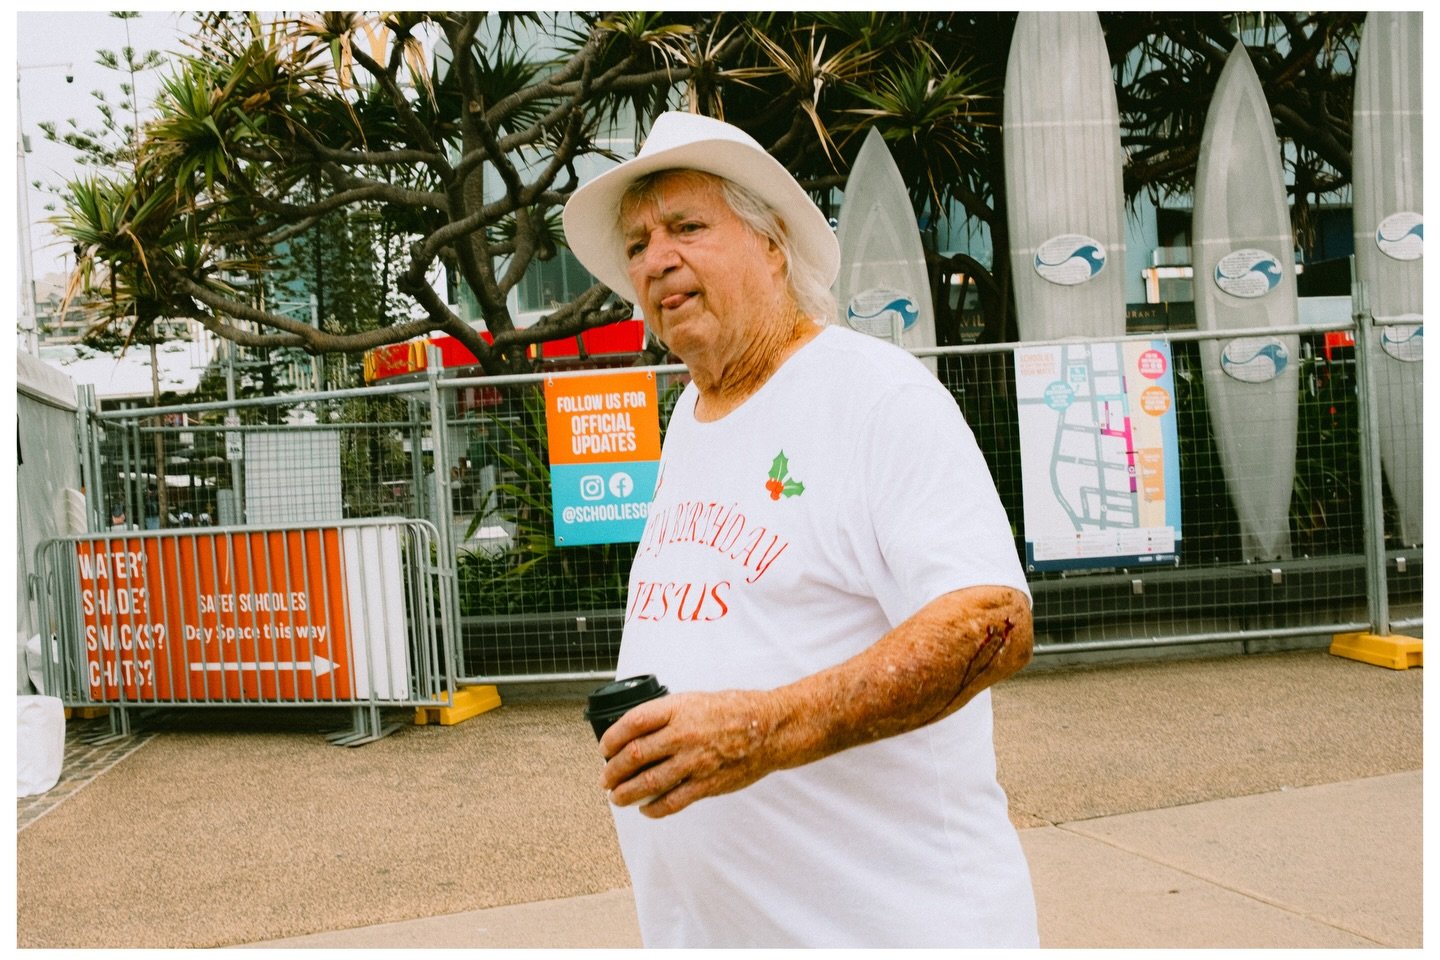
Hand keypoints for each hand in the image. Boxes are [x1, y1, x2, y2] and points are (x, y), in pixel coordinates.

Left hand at [598, 688, 787, 818]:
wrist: (769, 728)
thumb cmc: (734, 710)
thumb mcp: (695, 700)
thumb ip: (667, 715)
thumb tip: (637, 732)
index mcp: (678, 709)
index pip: (632, 723)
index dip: (611, 738)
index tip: (604, 748)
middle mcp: (683, 734)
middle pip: (634, 755)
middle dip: (612, 771)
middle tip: (605, 778)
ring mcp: (694, 761)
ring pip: (648, 783)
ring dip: (626, 793)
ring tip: (617, 797)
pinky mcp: (706, 784)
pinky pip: (672, 802)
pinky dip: (654, 808)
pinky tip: (646, 808)